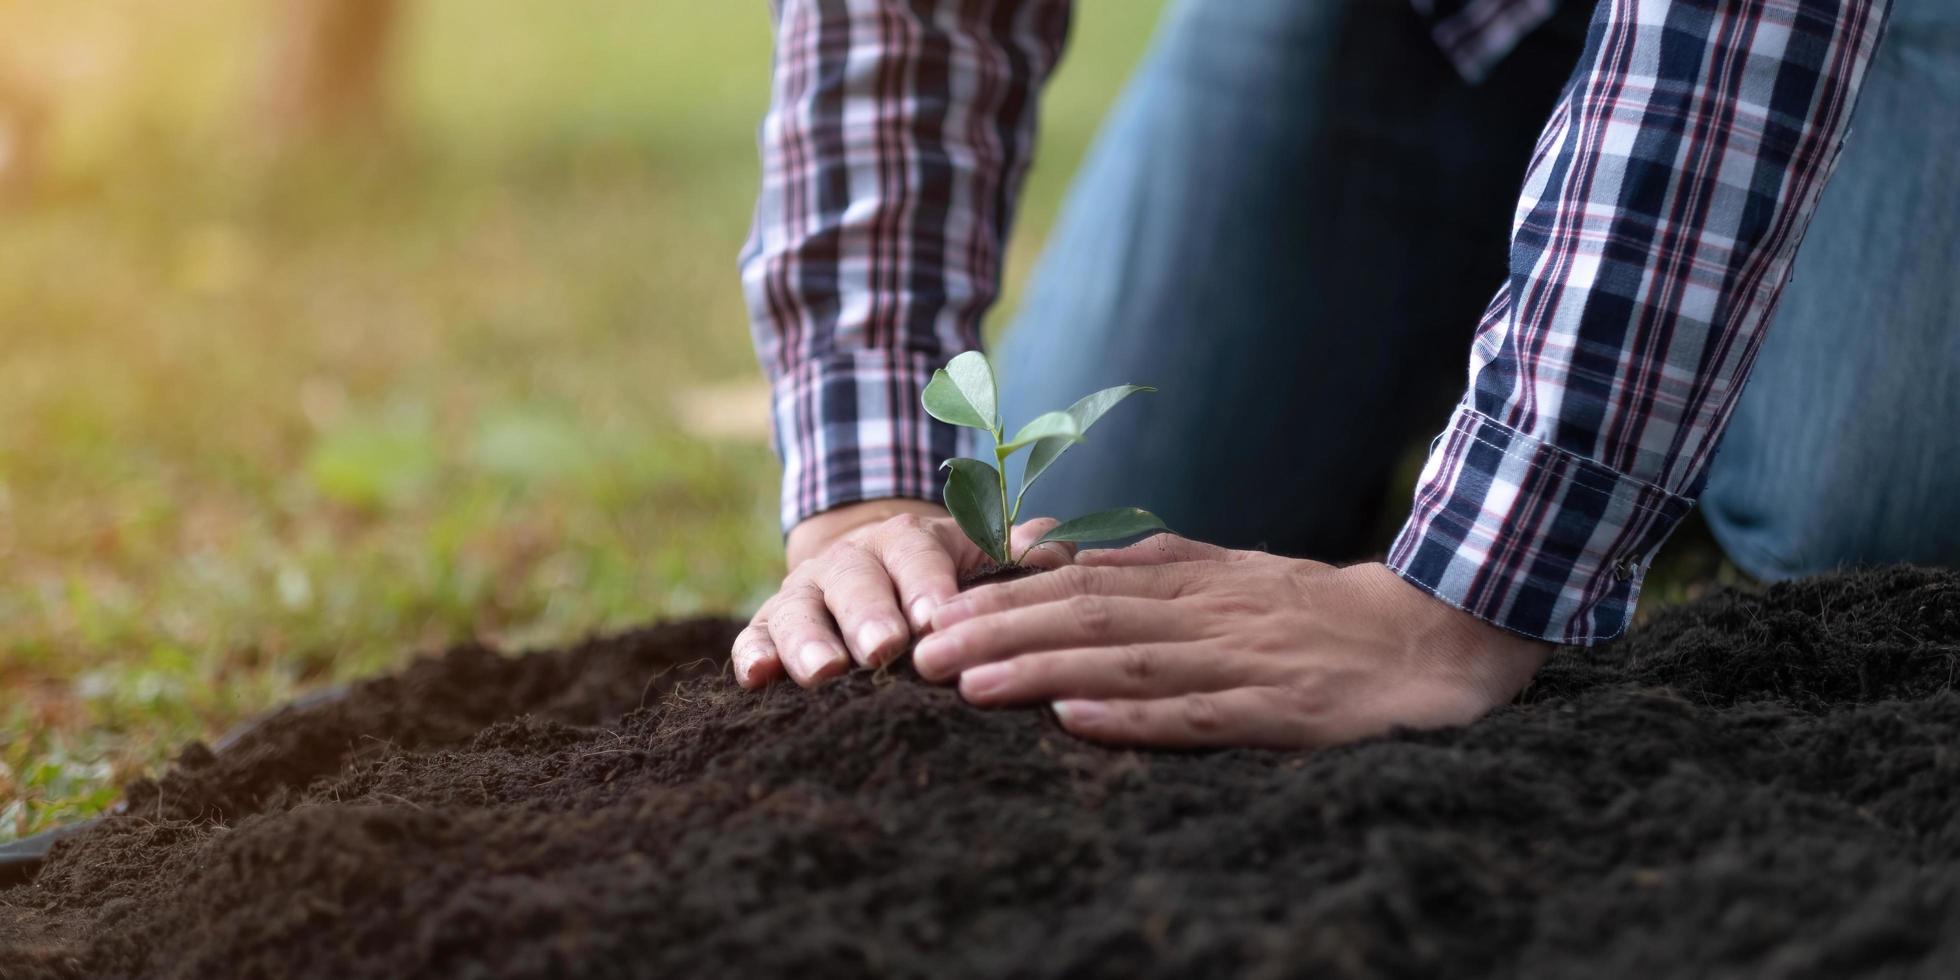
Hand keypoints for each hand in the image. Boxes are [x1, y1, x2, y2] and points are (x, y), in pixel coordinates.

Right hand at [733, 499, 1074, 688]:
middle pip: (854, 580)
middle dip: (868, 614)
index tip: (936, 619)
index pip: (916, 555)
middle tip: (884, 650)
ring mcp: (804, 594)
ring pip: (799, 610)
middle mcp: (850, 561)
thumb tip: (1058, 546)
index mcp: (905, 540)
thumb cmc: (942, 581)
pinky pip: (753, 639)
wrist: (871, 576)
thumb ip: (1018, 557)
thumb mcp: (980, 561)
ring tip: (825, 673)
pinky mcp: (768, 629)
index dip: (925, 585)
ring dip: (809, 640)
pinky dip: (751, 656)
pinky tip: (756, 680)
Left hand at [909, 534, 1548, 747]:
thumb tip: (1042, 546)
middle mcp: (1209, 617)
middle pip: (1088, 619)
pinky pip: (1202, 717)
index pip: (1079, 587)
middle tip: (921, 654)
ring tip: (970, 684)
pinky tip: (1077, 724)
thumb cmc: (1320, 611)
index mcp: (1193, 584)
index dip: (1000, 600)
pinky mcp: (1284, 715)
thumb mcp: (1226, 572)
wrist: (1441, 635)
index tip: (931, 612)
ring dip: (1043, 672)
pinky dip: (1137, 719)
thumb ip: (1139, 560)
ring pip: (1129, 663)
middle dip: (997, 634)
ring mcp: (1245, 664)